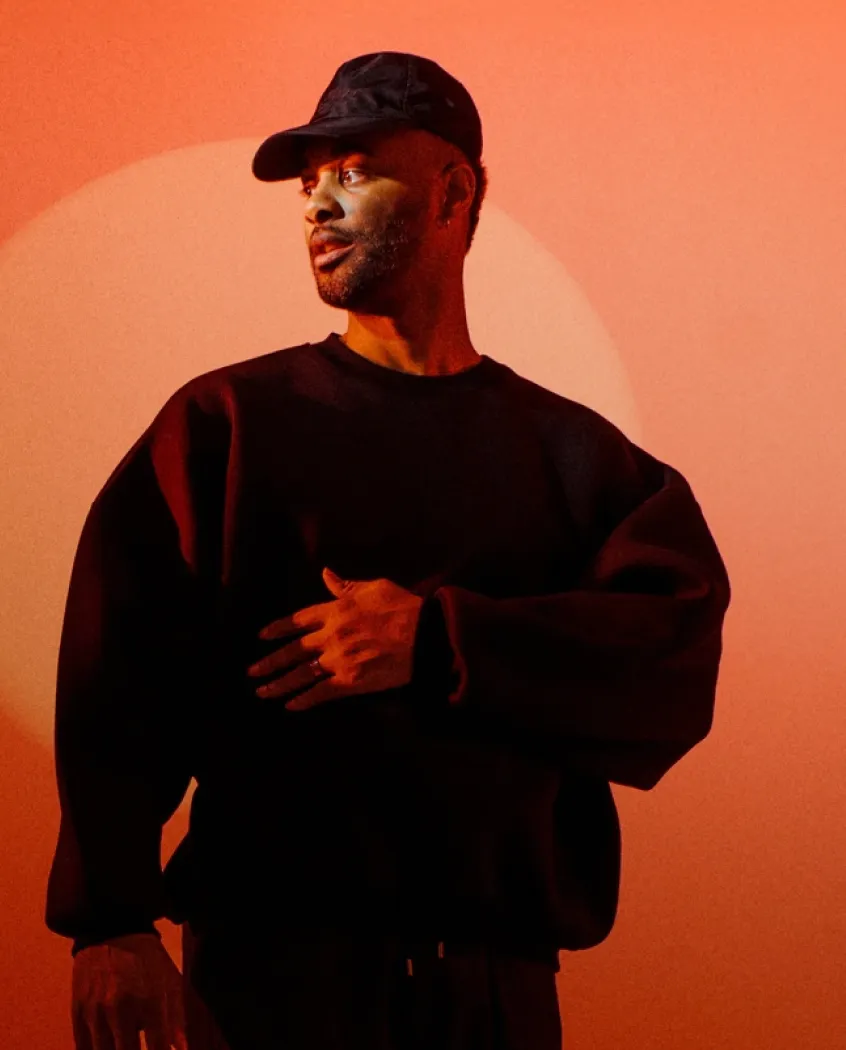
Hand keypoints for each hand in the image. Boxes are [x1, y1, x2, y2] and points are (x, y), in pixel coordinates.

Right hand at [72, 932, 186, 1049]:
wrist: (112, 931)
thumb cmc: (147, 961)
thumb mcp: (170, 982)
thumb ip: (178, 1019)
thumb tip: (184, 1049)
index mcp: (149, 1001)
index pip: (157, 1047)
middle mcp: (121, 1009)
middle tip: (140, 1048)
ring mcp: (96, 1012)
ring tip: (125, 1046)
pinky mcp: (77, 1012)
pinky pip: (82, 1047)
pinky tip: (105, 1048)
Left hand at [247, 566, 424, 711]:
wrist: (426, 634)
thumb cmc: (403, 607)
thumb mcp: (374, 587)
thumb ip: (346, 585)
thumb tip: (326, 573)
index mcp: (335, 610)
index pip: (298, 619)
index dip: (279, 628)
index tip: (262, 635)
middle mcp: (332, 635)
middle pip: (294, 650)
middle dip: (270, 661)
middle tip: (252, 671)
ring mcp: (340, 659)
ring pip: (302, 674)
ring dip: (279, 684)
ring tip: (262, 692)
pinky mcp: (352, 681)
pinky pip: (322, 693)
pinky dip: (305, 700)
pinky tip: (290, 706)